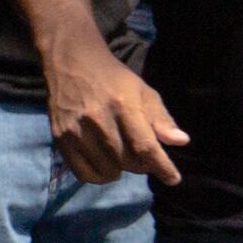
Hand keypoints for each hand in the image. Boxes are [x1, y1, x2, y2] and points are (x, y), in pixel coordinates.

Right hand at [43, 40, 184, 185]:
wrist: (72, 63)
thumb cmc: (114, 79)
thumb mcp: (143, 92)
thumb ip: (161, 119)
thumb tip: (181, 142)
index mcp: (123, 105)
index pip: (145, 146)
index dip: (162, 167)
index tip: (173, 178)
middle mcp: (98, 120)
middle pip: (128, 162)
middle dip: (142, 164)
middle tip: (143, 155)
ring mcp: (76, 131)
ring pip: (108, 171)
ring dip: (121, 170)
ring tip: (122, 155)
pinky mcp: (61, 139)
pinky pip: (85, 174)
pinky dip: (100, 176)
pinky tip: (105, 164)